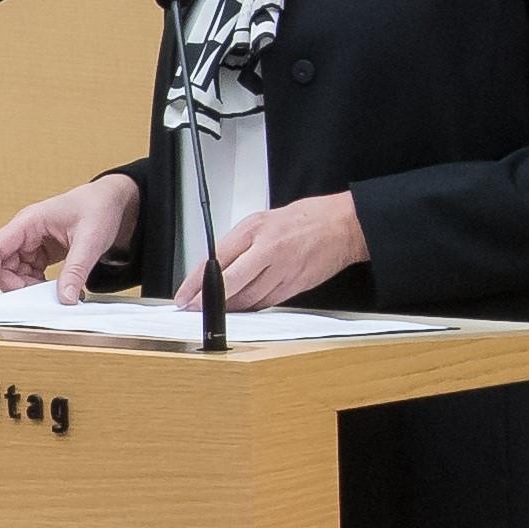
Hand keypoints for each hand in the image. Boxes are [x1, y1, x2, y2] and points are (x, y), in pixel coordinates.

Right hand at [0, 175, 140, 298]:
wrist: (112, 202)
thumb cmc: (99, 207)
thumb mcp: (90, 239)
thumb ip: (76, 270)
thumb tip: (65, 299)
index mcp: (28, 222)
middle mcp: (24, 233)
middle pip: (2, 266)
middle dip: (14, 286)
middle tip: (37, 300)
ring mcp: (31, 244)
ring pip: (15, 273)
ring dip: (28, 288)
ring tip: (53, 295)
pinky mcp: (41, 253)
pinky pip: (30, 274)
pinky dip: (40, 286)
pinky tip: (58, 290)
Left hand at [201, 190, 369, 309]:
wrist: (344, 225)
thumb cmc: (306, 219)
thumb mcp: (262, 220)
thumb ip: (238, 244)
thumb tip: (212, 267)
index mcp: (256, 230)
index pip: (215, 260)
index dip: (195, 282)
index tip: (184, 295)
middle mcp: (269, 251)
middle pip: (230, 284)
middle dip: (208, 300)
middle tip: (194, 308)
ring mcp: (283, 271)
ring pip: (248, 298)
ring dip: (229, 307)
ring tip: (216, 308)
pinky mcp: (295, 285)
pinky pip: (267, 302)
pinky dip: (252, 306)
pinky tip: (242, 307)